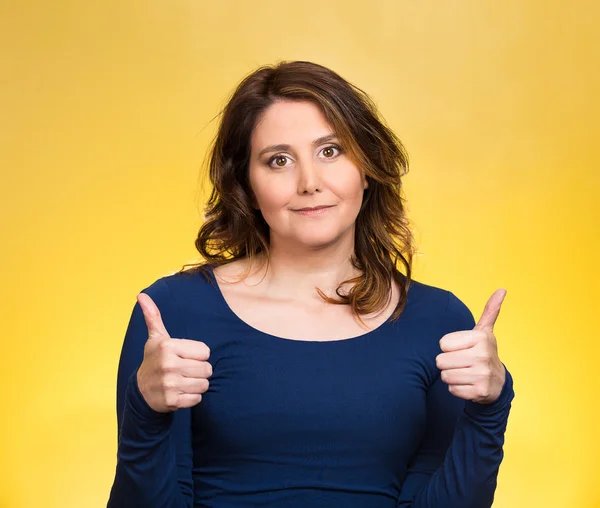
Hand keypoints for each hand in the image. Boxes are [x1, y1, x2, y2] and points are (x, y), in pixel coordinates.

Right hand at [136, 292, 211, 412]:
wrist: (141, 390)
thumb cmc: (154, 359)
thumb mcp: (155, 338)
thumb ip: (153, 316)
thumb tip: (142, 295)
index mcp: (168, 346)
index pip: (205, 351)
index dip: (198, 355)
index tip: (185, 356)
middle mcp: (168, 364)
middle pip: (207, 369)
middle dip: (199, 371)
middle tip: (185, 370)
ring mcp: (170, 384)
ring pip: (204, 384)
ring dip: (197, 384)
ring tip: (184, 380)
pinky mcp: (172, 401)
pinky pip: (197, 399)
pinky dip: (191, 397)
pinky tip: (180, 392)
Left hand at [436, 289, 506, 403]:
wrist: (498, 382)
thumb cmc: (483, 353)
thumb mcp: (485, 332)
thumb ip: (490, 311)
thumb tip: (502, 289)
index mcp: (480, 337)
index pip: (442, 344)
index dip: (449, 347)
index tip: (463, 349)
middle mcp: (483, 355)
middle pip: (441, 361)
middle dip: (448, 363)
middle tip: (462, 362)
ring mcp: (482, 375)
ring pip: (445, 376)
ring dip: (451, 376)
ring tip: (465, 372)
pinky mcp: (480, 392)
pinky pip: (452, 390)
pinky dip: (457, 389)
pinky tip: (468, 384)